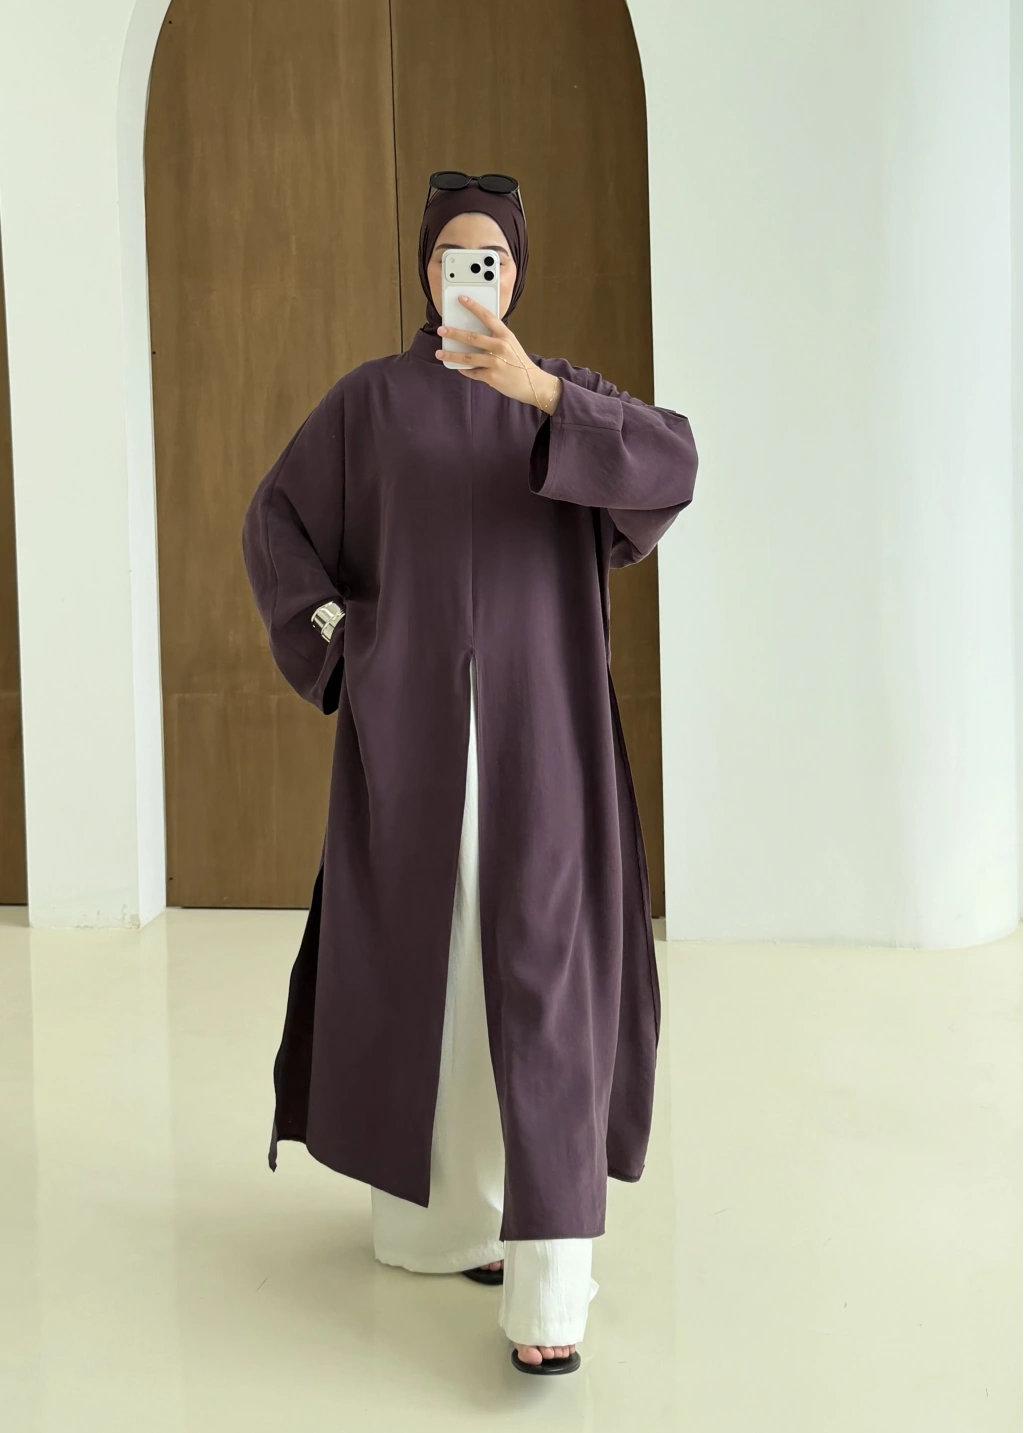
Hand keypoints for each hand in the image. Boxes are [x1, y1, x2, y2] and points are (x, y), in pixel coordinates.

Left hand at [436, 295, 561, 413]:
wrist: (532, 383)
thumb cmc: (519, 362)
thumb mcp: (511, 344)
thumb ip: (495, 337)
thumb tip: (472, 334)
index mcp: (505, 335)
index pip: (487, 316)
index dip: (473, 306)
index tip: (461, 299)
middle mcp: (499, 347)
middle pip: (472, 337)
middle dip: (454, 333)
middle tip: (441, 330)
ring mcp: (495, 362)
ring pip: (467, 357)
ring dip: (451, 355)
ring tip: (440, 353)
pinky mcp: (491, 376)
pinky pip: (472, 372)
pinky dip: (463, 370)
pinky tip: (457, 367)